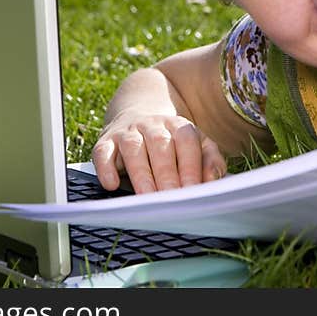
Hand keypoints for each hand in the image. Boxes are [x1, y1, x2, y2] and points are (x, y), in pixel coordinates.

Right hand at [92, 114, 226, 193]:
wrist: (137, 115)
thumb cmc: (172, 142)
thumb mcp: (196, 145)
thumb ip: (210, 161)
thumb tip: (214, 180)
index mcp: (177, 125)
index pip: (186, 141)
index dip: (190, 166)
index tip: (194, 191)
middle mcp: (152, 125)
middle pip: (160, 145)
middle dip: (167, 174)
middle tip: (172, 200)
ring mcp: (127, 132)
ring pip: (133, 148)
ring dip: (141, 174)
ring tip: (147, 198)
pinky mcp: (106, 142)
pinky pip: (103, 152)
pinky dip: (105, 168)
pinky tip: (110, 184)